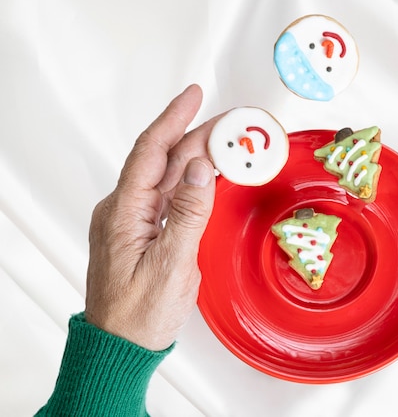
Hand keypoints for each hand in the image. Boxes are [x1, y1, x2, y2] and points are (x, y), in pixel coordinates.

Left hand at [85, 84, 216, 350]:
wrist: (122, 346)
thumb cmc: (138, 315)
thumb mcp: (170, 266)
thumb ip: (187, 214)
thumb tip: (200, 169)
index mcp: (123, 213)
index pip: (151, 151)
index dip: (173, 119)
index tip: (193, 95)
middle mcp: (124, 210)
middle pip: (163, 160)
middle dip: (196, 135)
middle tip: (230, 122)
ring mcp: (133, 221)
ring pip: (168, 176)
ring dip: (197, 156)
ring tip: (226, 142)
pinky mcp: (144, 231)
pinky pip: (170, 196)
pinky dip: (193, 181)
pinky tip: (209, 174)